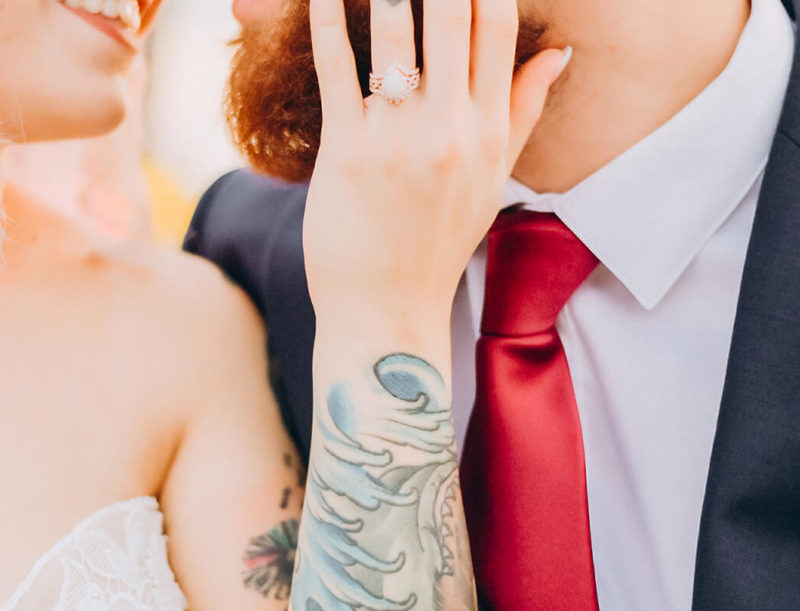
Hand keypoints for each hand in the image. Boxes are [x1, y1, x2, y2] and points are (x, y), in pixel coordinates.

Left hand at [303, 0, 569, 325]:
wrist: (386, 307)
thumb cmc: (436, 242)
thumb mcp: (492, 181)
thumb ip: (521, 111)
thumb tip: (560, 52)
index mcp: (489, 133)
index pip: (500, 29)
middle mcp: (450, 130)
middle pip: (453, 17)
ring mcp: (397, 141)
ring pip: (394, 35)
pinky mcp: (345, 153)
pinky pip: (336, 71)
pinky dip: (325, 23)